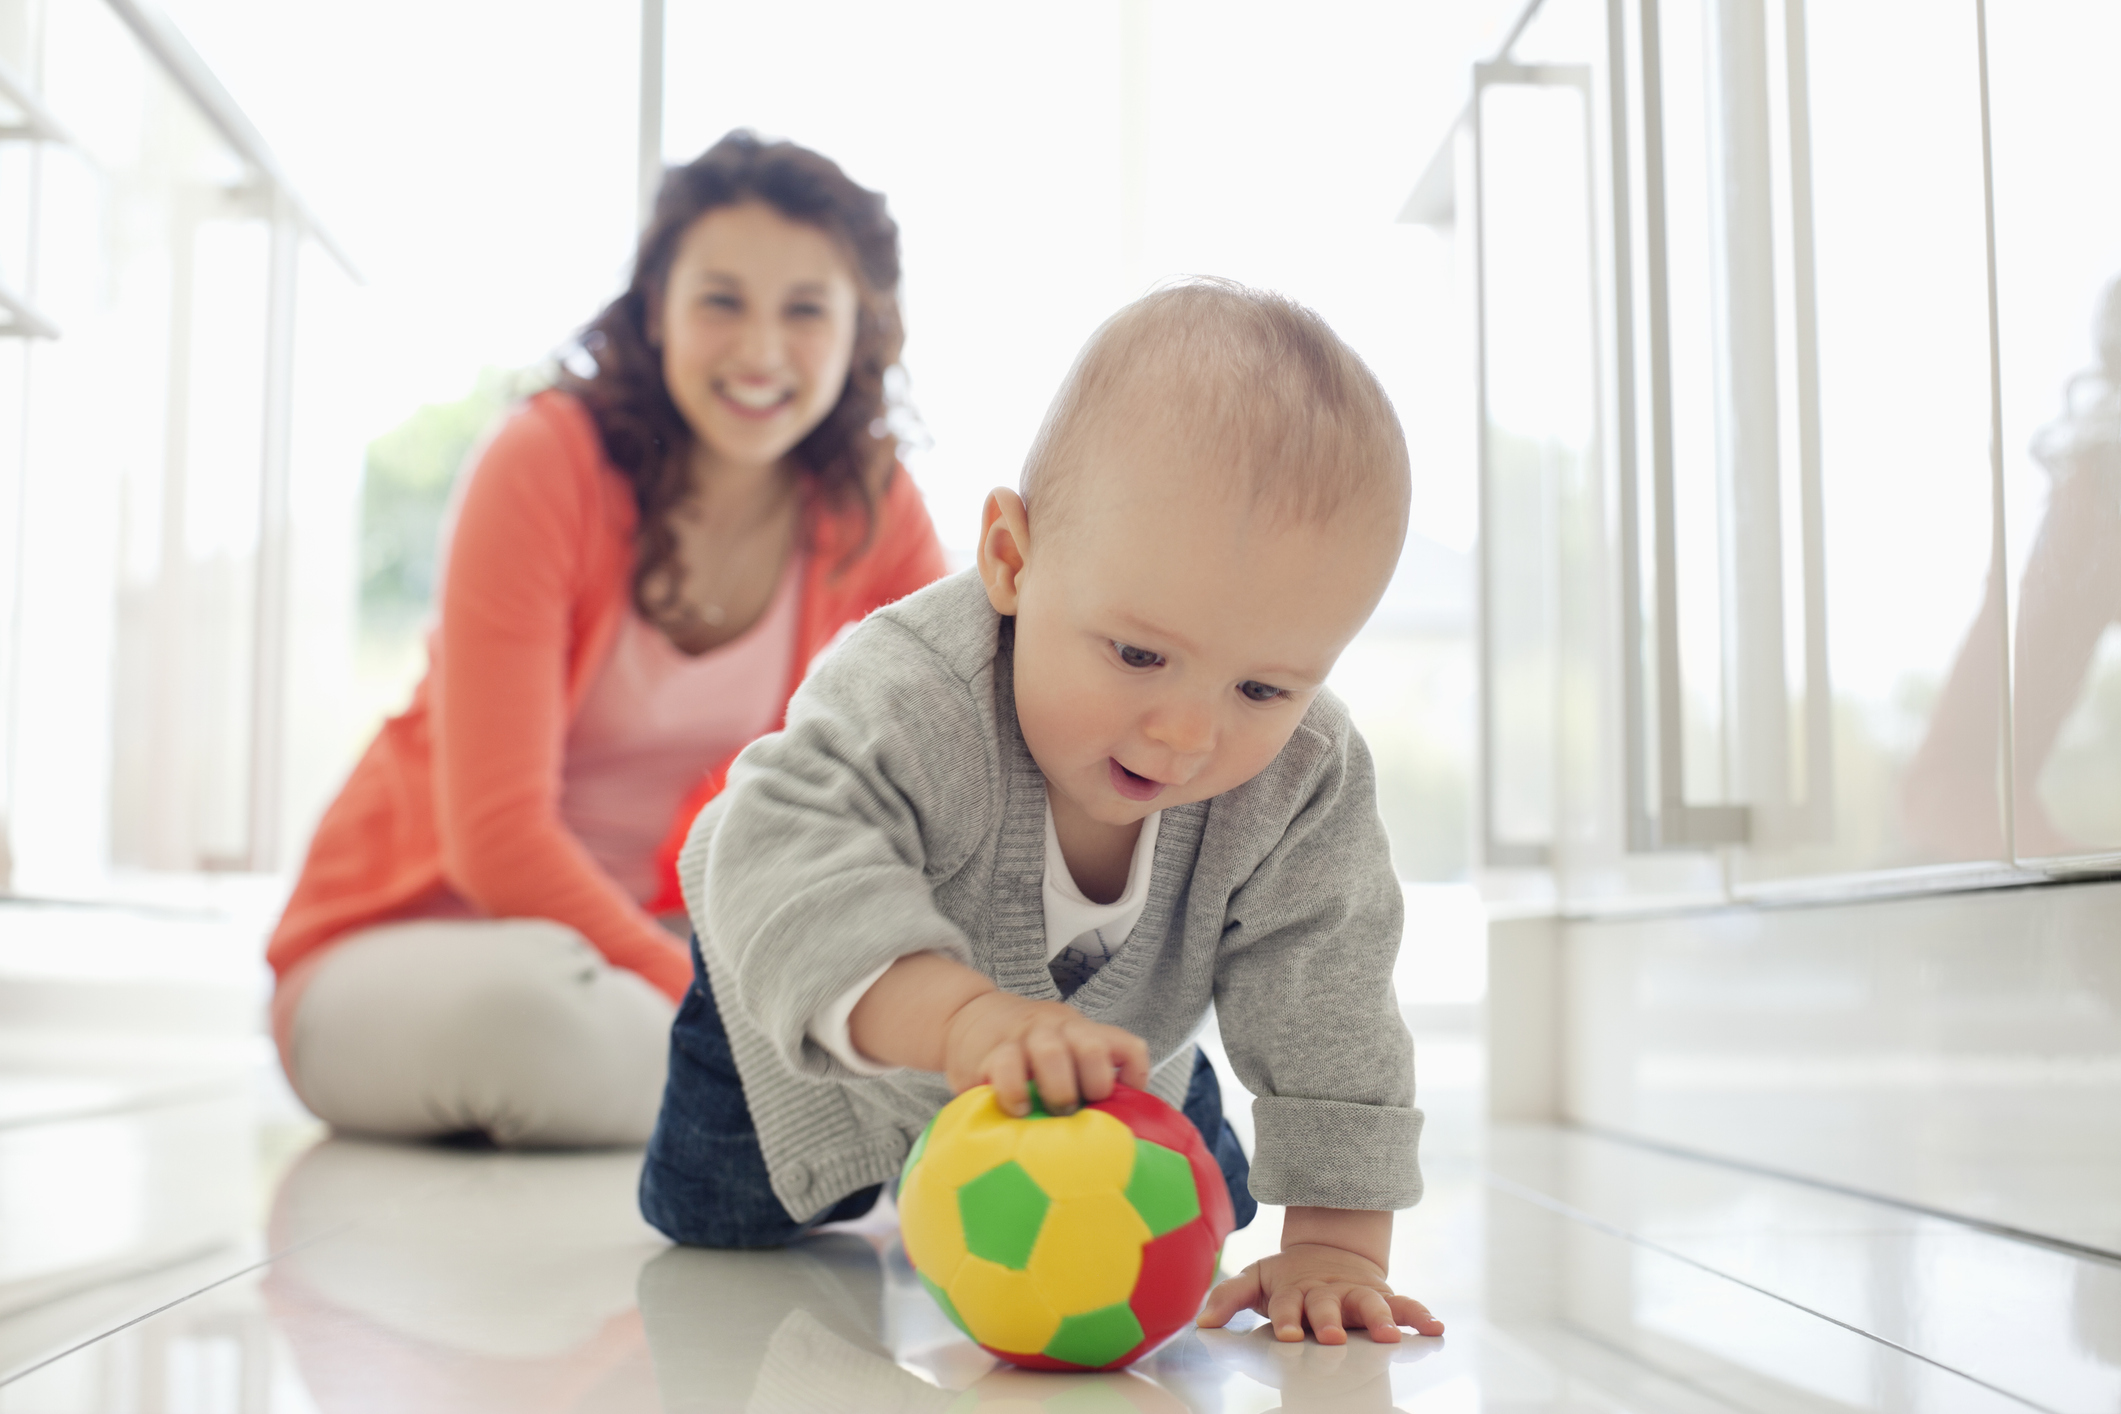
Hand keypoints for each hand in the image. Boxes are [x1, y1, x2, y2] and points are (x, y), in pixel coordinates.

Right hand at [943, 990, 1148, 1115]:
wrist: (968, 1015)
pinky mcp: (991, 1052)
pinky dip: (1015, 1094)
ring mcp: (1025, 1038)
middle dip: (1093, 1086)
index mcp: (1083, 1032)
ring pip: (1052, 1053)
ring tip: (1050, 1113)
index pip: (1126, 1047)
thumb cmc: (1024, 1048)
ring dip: (1057, 1090)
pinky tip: (1018, 1110)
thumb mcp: (1062, 1050)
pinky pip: (1007, 1070)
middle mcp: (1059, 1029)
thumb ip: (1083, 1078)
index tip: (1122, 1106)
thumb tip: (1111, 1128)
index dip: (1133, 1079)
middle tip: (1080, 1110)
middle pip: (1093, 1048)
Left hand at [1197, 1243, 1442, 1344]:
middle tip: (1331, 1337)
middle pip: (1328, 1307)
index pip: (1288, 1306)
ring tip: (1390, 1335)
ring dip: (1380, 1319)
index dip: (1287, 1319)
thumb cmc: (1289, 1277)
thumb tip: (1202, 1323)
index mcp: (1296, 1291)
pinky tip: (1434, 1328)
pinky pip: (1405, 1305)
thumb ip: (1229, 1297)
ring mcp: (1357, 1295)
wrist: (1329, 1250)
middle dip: (1329, 1321)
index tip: (1286, 1334)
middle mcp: (1328, 1293)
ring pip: (1371, 1305)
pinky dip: (1420, 1315)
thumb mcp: (1256, 1279)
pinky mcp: (1382, 1297)